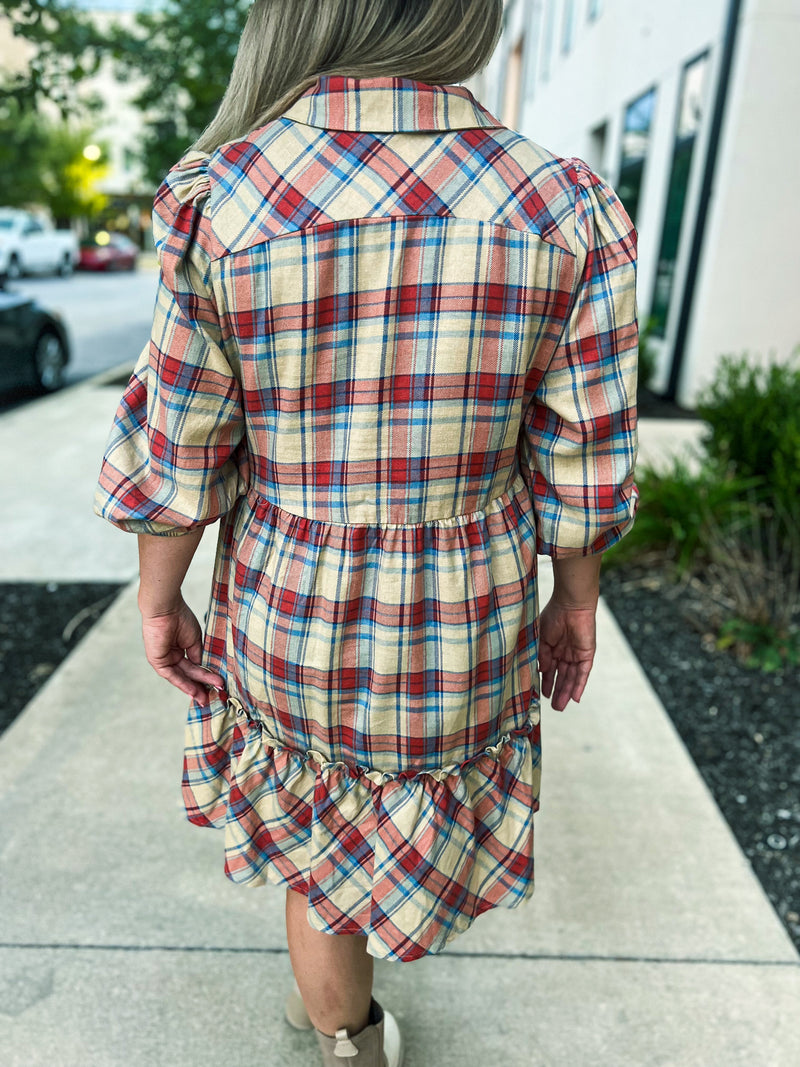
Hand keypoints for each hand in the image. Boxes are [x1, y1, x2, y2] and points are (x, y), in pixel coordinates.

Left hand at [139, 596, 224, 705]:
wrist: (166, 608)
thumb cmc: (180, 618)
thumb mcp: (194, 640)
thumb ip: (198, 656)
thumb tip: (203, 671)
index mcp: (179, 648)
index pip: (192, 666)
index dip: (203, 677)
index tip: (216, 685)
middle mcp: (171, 655)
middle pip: (187, 674)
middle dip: (200, 686)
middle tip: (212, 697)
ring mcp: (163, 659)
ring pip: (181, 676)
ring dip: (194, 687)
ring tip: (206, 696)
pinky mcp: (156, 661)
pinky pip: (171, 675)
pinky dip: (183, 683)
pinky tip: (194, 690)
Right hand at [537, 596, 596, 710]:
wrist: (570, 605)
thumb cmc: (553, 616)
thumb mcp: (542, 638)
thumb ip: (542, 656)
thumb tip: (541, 672)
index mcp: (553, 648)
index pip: (550, 670)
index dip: (546, 682)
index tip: (541, 695)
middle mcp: (565, 653)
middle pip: (562, 677)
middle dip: (558, 692)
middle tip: (554, 707)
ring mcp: (577, 654)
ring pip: (572, 678)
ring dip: (567, 692)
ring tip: (560, 707)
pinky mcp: (587, 654)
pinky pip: (583, 673)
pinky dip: (580, 685)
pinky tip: (575, 698)